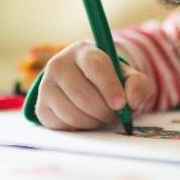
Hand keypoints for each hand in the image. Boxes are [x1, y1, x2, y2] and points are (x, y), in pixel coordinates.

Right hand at [35, 41, 153, 130]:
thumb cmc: (110, 81)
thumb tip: (131, 100)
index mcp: (83, 51)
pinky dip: (79, 128)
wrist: (86, 88)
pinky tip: (86, 119)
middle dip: (104, 111)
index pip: (95, 65)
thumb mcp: (129, 79)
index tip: (121, 104)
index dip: (109, 86)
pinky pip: (62, 125)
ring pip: (72, 112)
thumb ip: (138, 85)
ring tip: (101, 117)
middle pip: (82, 93)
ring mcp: (46, 85)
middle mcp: (59, 64)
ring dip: (93, 122)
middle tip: (115, 116)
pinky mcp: (41, 107)